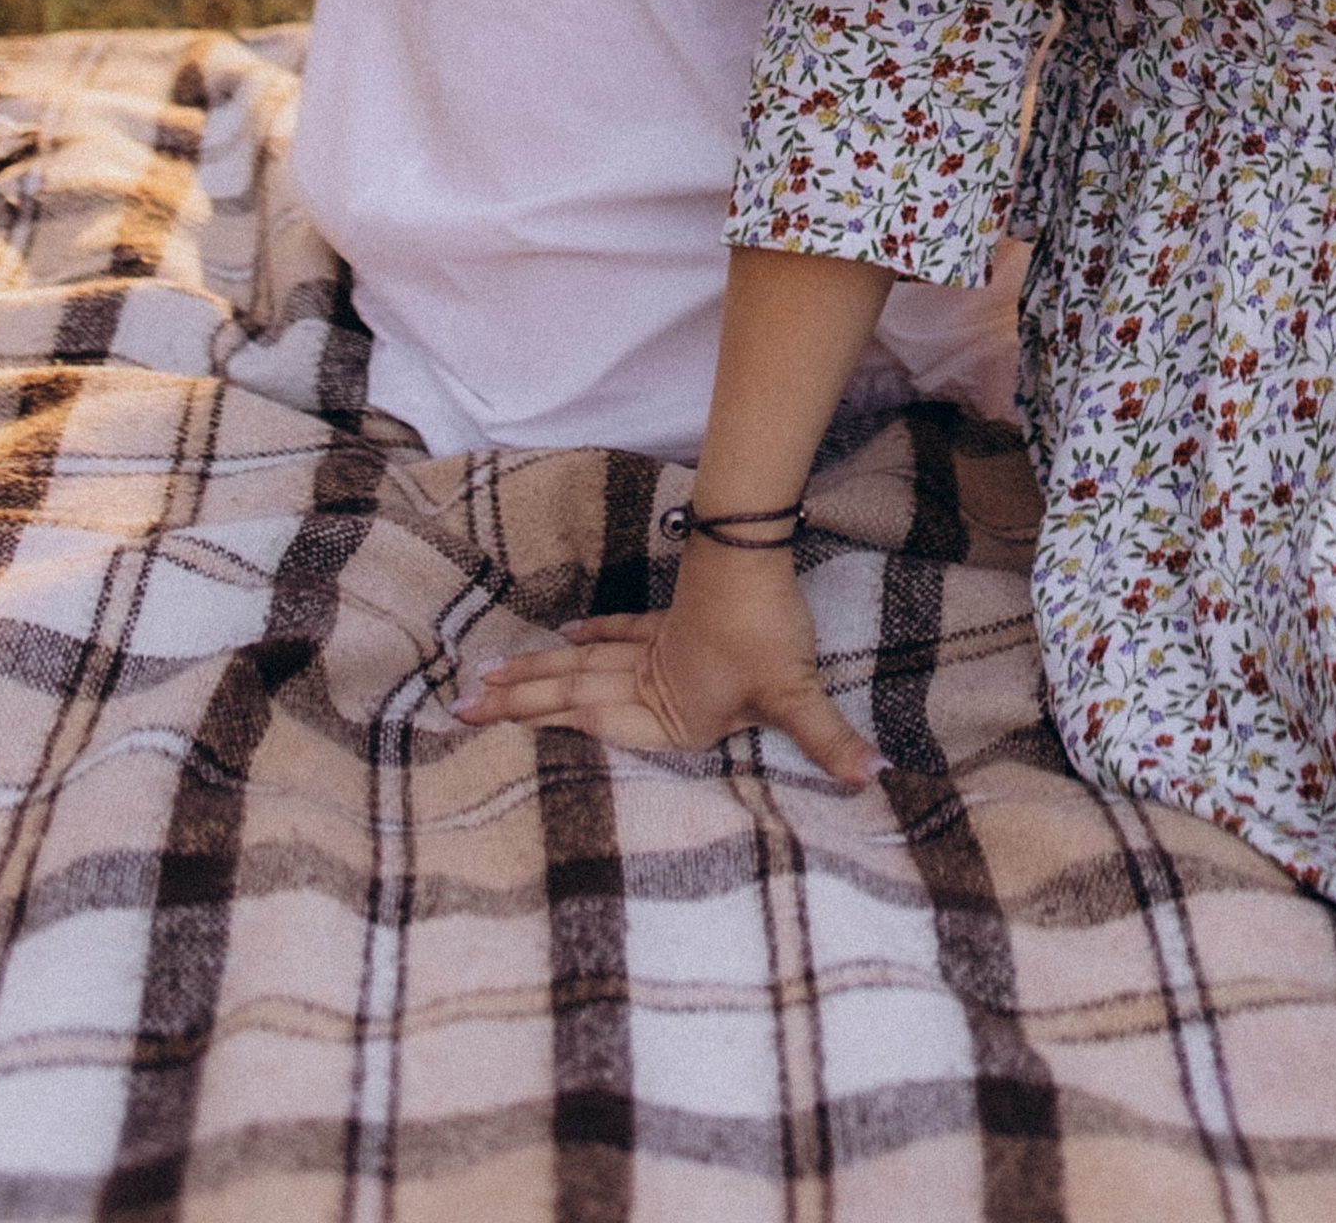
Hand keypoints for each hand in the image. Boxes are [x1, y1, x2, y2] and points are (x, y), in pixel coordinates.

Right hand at [452, 538, 877, 784]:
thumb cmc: (767, 630)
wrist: (755, 556)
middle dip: (517, 703)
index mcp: (667, 712)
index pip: (593, 725)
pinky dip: (591, 634)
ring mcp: (653, 647)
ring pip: (582, 661)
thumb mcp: (796, 693)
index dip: (542, 725)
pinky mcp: (668, 619)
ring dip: (536, 670)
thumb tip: (875, 779)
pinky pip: (617, 632)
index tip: (485, 725)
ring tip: (487, 677)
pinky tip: (567, 632)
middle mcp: (648, 681)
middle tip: (460, 706)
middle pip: (571, 691)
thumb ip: (829, 742)